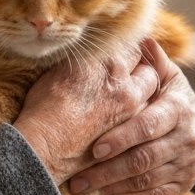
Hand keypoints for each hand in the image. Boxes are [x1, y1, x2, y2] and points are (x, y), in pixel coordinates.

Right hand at [13, 44, 158, 186]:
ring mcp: (130, 108)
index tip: (121, 59)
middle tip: (131, 78)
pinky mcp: (130, 132)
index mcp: (104, 60)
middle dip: (142, 73)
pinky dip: (141, 116)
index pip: (130, 47)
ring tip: (131, 99)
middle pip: (148, 69)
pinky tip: (128, 120)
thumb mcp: (57, 71)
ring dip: (146, 94)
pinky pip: (147, 118)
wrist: (45, 147)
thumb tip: (87, 55)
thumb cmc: (43, 108)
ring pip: (152, 94)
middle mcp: (123, 81)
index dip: (126, 53)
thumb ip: (82, 60)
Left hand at [66, 38, 194, 194]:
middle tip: (77, 178)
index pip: (148, 125)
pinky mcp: (184, 185)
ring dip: (114, 187)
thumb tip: (140, 36)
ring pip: (148, 180)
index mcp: (178, 108)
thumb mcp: (170, 78)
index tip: (94, 148)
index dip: (121, 137)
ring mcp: (186, 164)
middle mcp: (185, 138)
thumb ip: (152, 61)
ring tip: (84, 188)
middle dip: (108, 170)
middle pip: (145, 158)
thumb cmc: (174, 100)